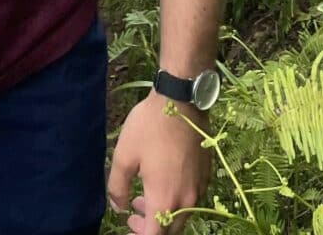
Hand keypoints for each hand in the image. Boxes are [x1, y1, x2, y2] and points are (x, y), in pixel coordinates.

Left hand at [106, 90, 210, 233]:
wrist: (182, 101)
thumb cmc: (150, 127)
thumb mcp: (124, 155)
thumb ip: (117, 186)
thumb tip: (118, 207)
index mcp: (164, 200)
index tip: (127, 228)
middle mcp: (186, 200)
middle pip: (169, 230)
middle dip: (150, 229)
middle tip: (132, 215)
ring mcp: (198, 188)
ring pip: (181, 216)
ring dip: (162, 214)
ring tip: (142, 199)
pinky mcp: (205, 175)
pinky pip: (190, 200)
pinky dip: (175, 201)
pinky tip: (162, 183)